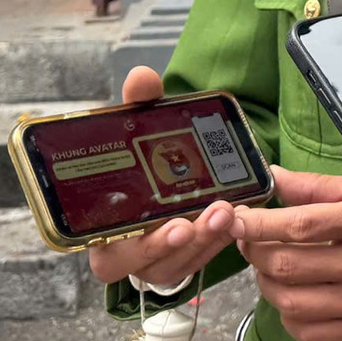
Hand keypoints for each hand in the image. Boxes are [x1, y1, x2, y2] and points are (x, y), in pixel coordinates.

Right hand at [88, 68, 237, 290]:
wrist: (149, 176)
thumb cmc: (133, 164)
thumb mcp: (132, 134)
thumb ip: (137, 107)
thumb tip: (142, 76)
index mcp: (103, 236)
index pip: (112, 258)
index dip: (143, 247)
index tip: (175, 225)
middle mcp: (130, 257)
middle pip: (156, 264)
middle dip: (187, 241)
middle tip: (214, 212)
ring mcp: (161, 261)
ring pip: (185, 262)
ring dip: (209, 237)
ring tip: (229, 208)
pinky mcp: (186, 257)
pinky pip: (204, 255)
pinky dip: (221, 236)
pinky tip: (238, 211)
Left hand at [230, 163, 341, 340]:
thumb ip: (317, 186)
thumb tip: (273, 178)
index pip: (301, 224)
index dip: (259, 223)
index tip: (235, 218)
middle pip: (288, 265)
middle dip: (255, 251)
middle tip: (248, 240)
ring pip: (290, 302)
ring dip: (265, 283)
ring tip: (267, 267)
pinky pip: (307, 332)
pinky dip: (287, 316)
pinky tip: (291, 296)